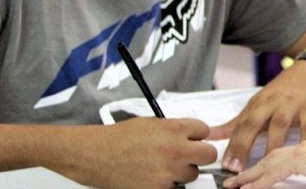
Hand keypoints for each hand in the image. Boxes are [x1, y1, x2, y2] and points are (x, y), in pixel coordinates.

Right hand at [77, 117, 216, 188]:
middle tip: (189, 155)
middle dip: (200, 154)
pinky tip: (153, 175)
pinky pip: (175, 187)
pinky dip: (168, 183)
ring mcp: (169, 172)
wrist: (96, 155)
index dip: (197, 135)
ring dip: (183, 171)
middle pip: (209, 155)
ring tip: (163, 165)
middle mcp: (175, 150)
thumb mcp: (152, 123)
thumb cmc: (120, 137)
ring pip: (193, 174)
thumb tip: (192, 135)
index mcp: (174, 129)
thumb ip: (175, 128)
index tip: (192, 138)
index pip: (205, 130)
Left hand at [208, 61, 305, 171]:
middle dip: (243, 145)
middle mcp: (271, 104)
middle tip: (236, 166)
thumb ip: (235, 123)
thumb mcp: (257, 104)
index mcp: (257, 104)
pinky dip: (303, 140)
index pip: (240, 126)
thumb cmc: (281, 92)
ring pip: (279, 126)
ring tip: (265, 165)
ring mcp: (291, 106)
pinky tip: (298, 154)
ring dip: (271, 145)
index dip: (231, 146)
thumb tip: (210, 135)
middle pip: (253, 123)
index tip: (224, 164)